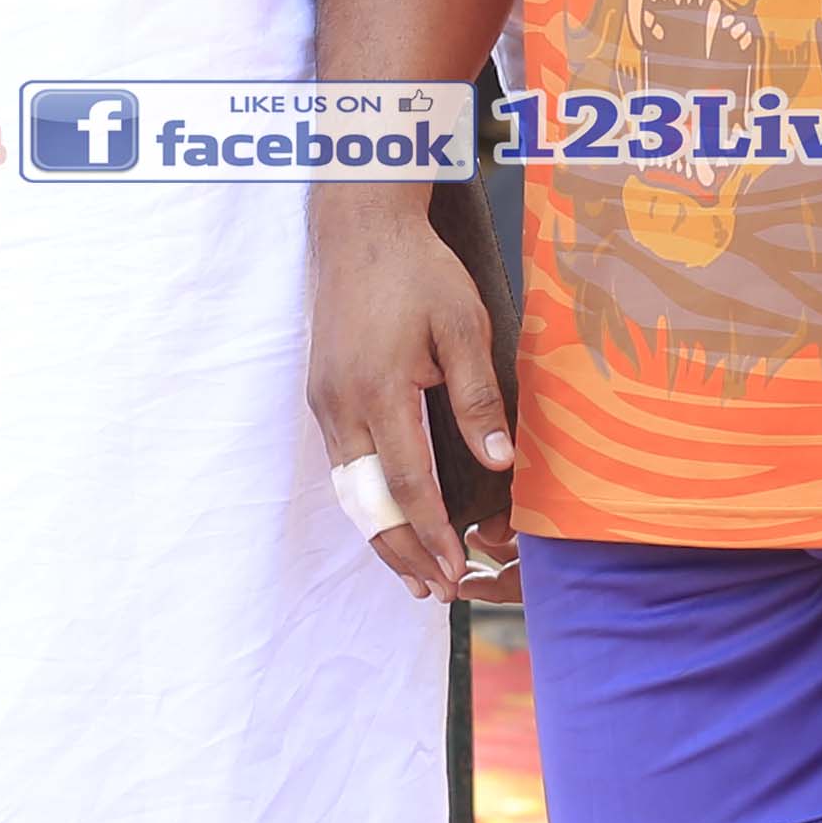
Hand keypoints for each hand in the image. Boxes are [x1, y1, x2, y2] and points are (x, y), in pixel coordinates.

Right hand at [308, 195, 510, 598]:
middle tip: (436, 592)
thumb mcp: (463, 325)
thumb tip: (498, 461)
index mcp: (379, 391)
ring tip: (414, 573)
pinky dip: (366, 503)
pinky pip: (342, 466)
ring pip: (349, 491)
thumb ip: (477, 396)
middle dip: (402, 553)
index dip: (432, 533)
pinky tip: (391, 518)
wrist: (359, 230)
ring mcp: (326, 402)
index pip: (407, 484)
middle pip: (368, 503)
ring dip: (381, 535)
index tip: (456, 569)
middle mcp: (342, 406)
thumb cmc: (418, 273)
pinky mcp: (322, 394)